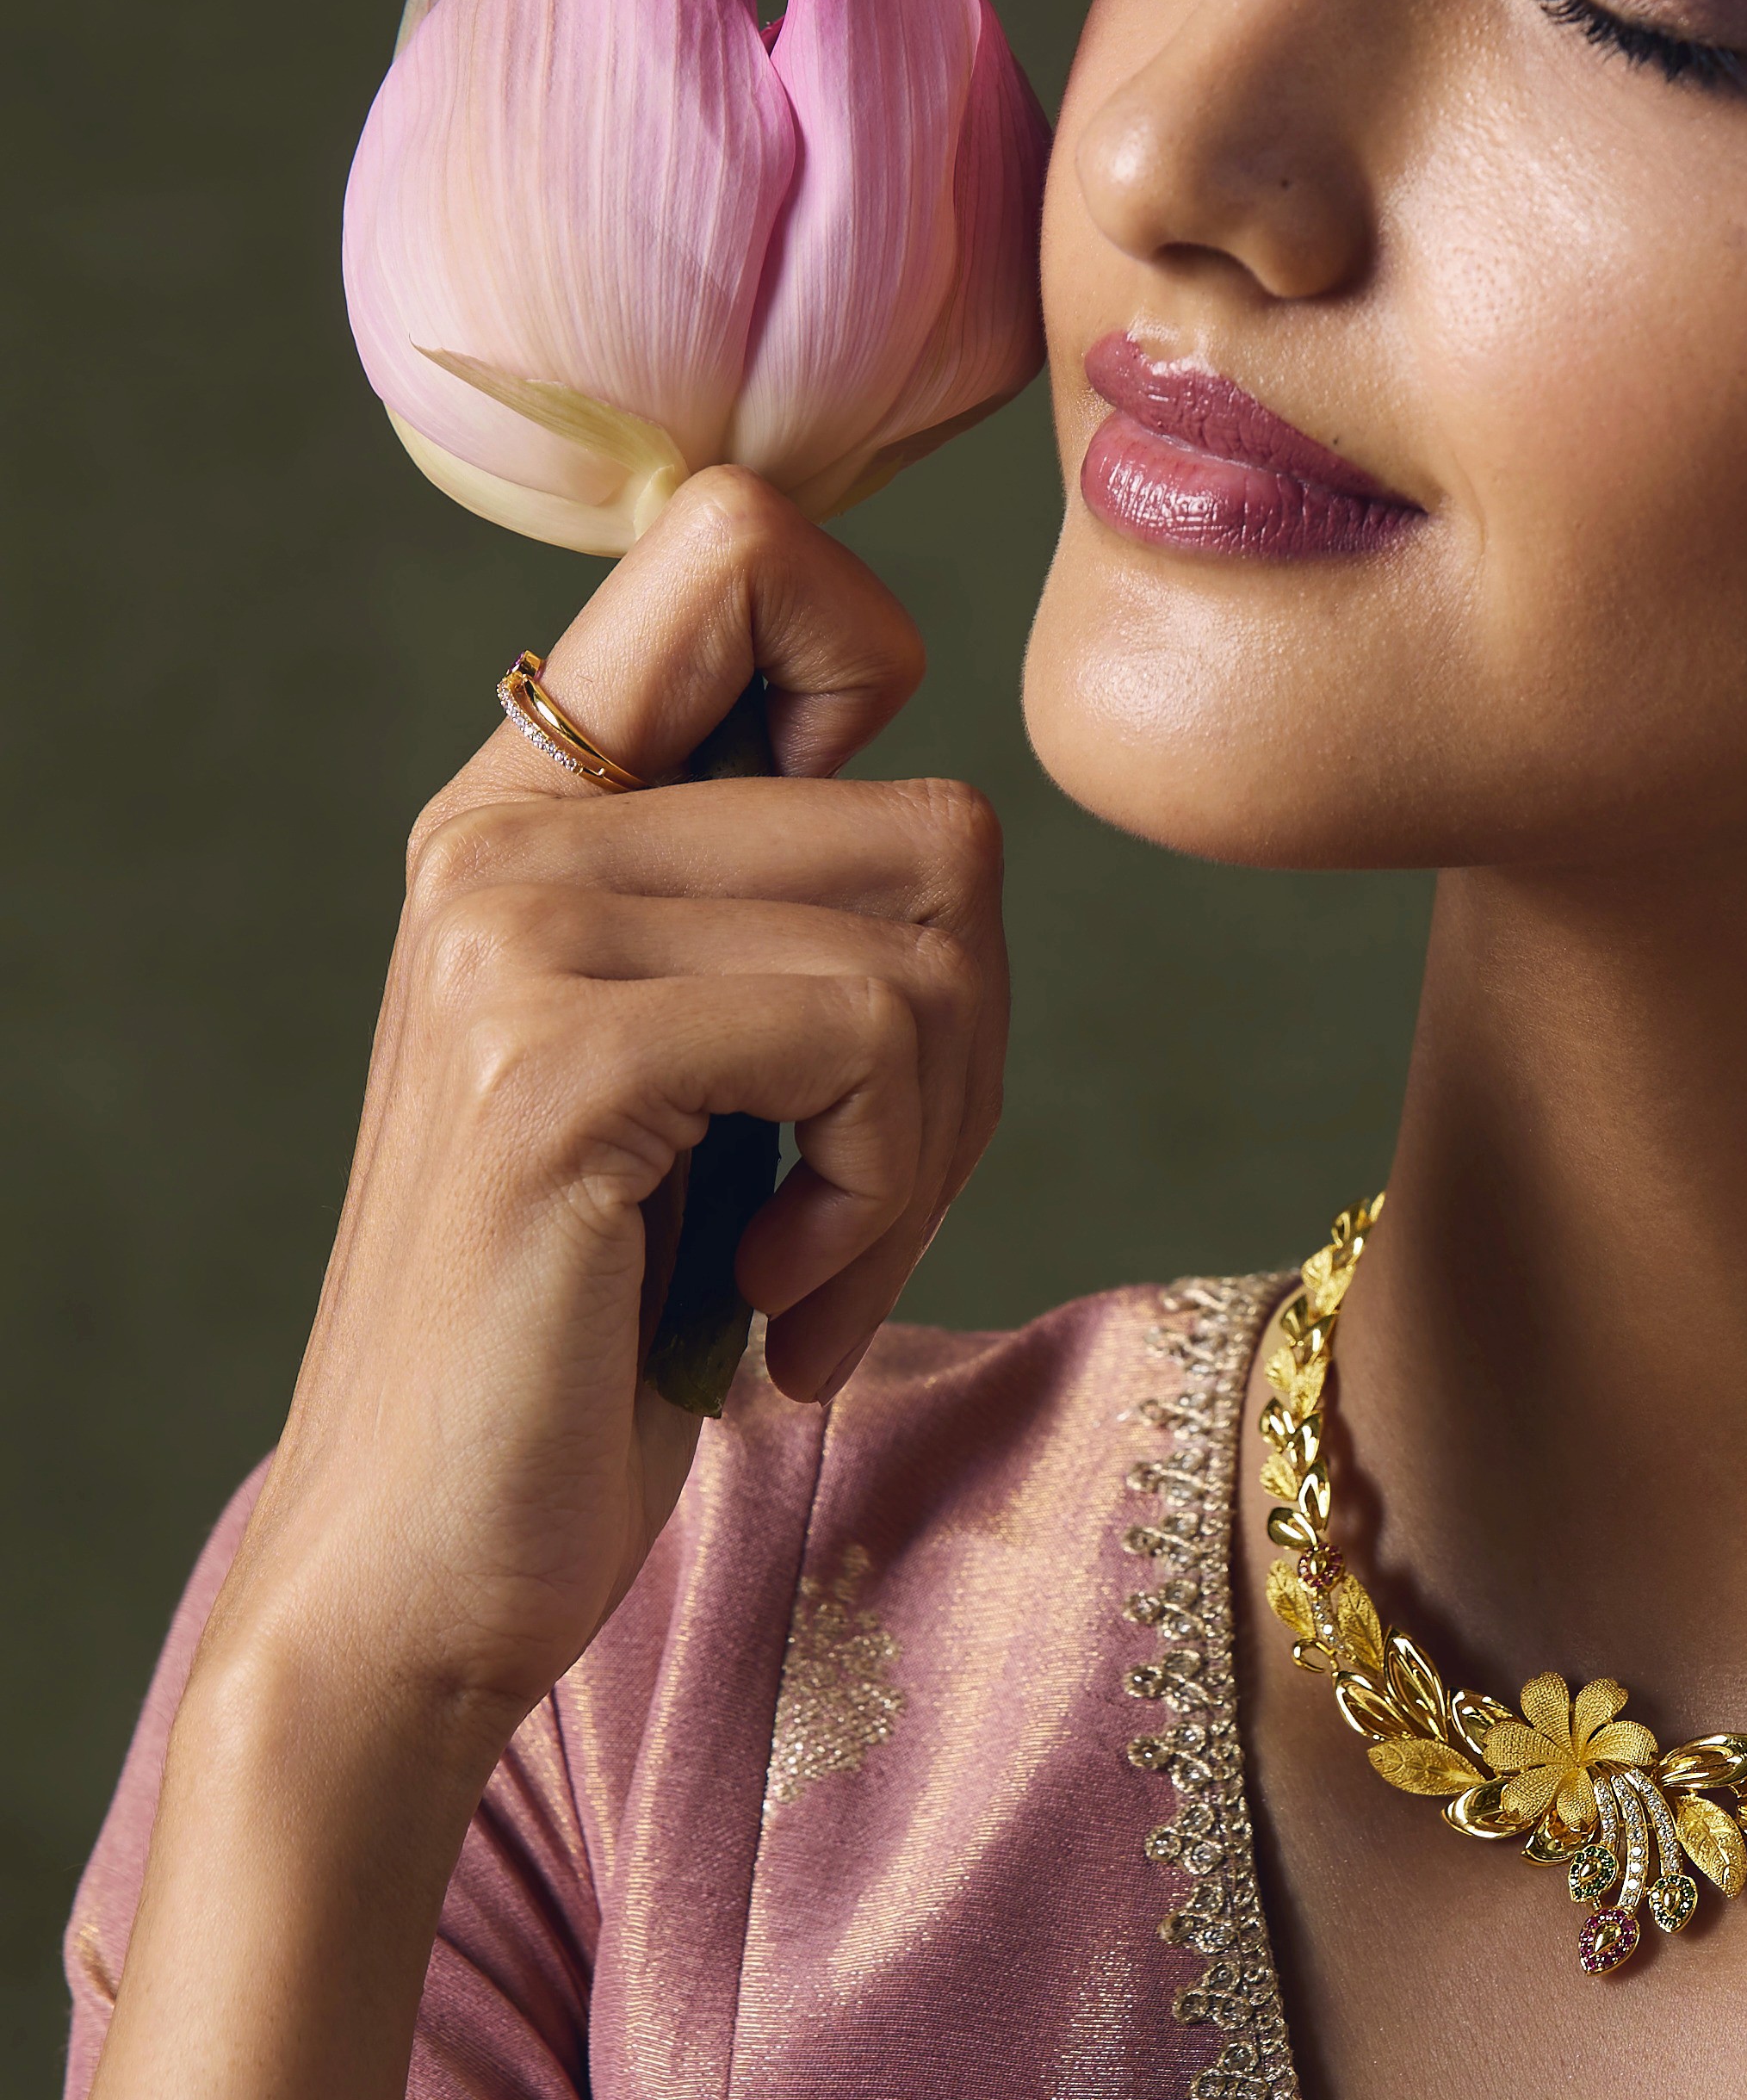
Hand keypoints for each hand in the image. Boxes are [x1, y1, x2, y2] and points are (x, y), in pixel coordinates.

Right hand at [205, 467, 1006, 1797]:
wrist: (422, 1557)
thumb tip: (944, 823)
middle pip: (935, 810)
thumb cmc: (593, 1335)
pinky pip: (872, 1039)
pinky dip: (884, 1200)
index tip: (861, 922)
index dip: (877, 681)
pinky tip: (776, 1304)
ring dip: (934, 1147)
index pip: (747, 543)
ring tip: (814, 1268)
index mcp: (528, 808)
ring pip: (933, 933)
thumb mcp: (697, 1081)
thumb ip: (772, 910)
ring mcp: (516, 935)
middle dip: (970, 1043)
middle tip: (869, 1200)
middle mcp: (507, 834)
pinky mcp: (558, 1063)